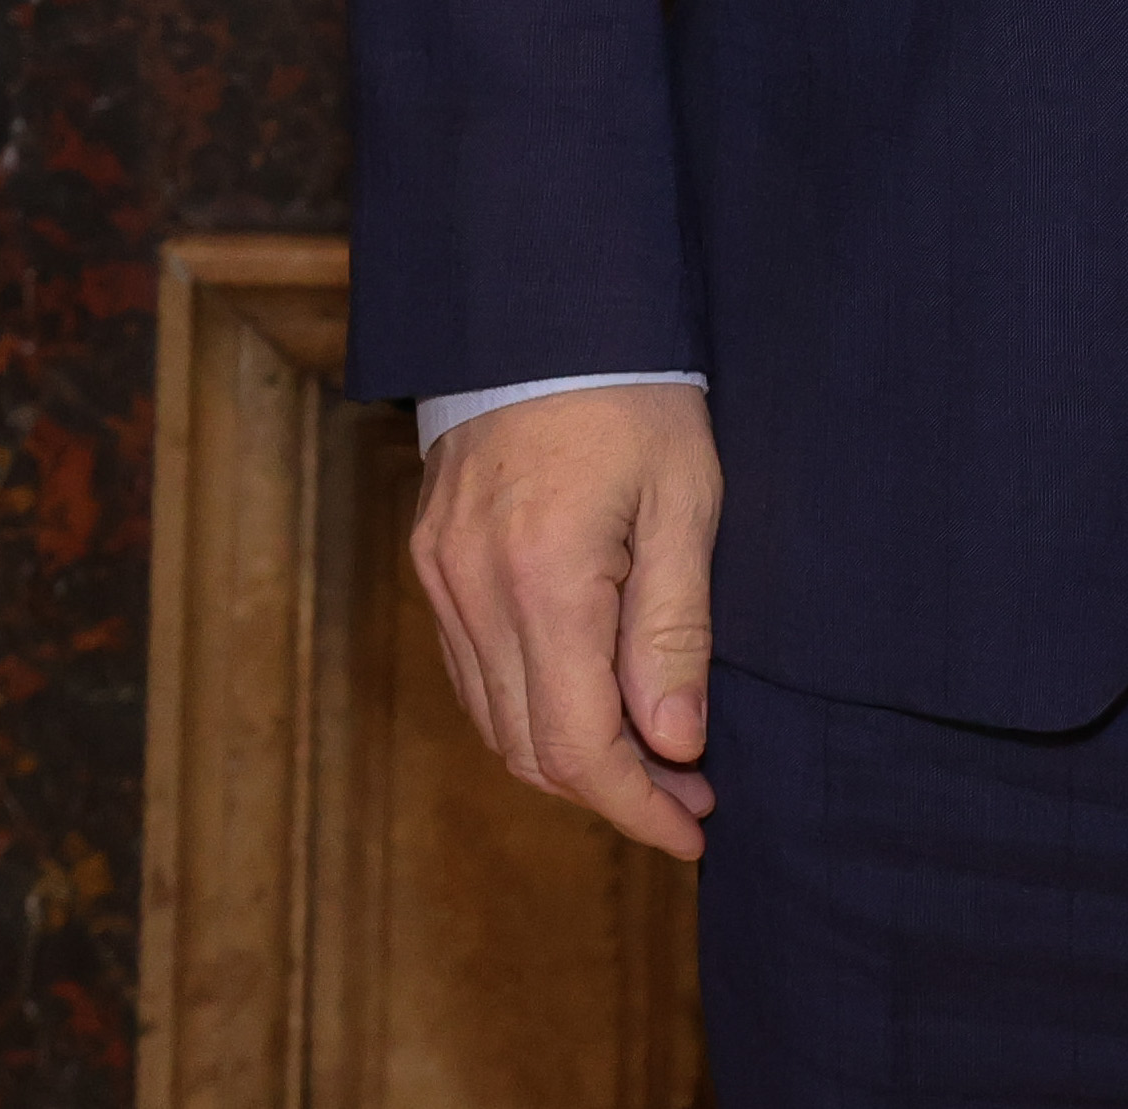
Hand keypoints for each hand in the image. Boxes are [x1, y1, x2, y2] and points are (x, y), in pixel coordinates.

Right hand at [407, 383, 720, 860]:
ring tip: (650, 750)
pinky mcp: (431, 556)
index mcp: (544, 577)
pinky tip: (586, 695)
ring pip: (492, 718)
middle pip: (528, 747)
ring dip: (567, 755)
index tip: (696, 823)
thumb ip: (674, 631)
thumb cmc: (633, 395)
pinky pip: (470, 669)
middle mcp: (473, 587)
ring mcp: (441, 572)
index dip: (638, 805)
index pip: (578, 745)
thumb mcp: (685, 504)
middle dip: (613, 789)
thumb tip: (673, 743)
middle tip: (689, 788)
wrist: (543, 303)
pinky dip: (524, 705)